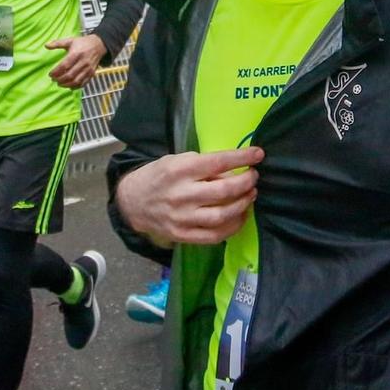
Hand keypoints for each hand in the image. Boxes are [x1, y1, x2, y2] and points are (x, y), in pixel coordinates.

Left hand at [47, 33, 107, 87]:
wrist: (98, 44)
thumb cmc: (82, 43)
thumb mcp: (70, 41)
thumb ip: (57, 43)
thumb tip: (46, 45)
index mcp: (76, 53)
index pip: (64, 66)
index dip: (56, 72)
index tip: (50, 74)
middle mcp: (83, 62)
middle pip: (70, 75)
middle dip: (60, 79)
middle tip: (54, 80)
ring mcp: (88, 69)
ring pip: (76, 81)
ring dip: (66, 85)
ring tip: (60, 84)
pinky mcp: (92, 73)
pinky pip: (83, 83)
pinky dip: (75, 87)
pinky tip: (69, 86)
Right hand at [115, 147, 262, 245]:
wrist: (131, 202)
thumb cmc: (158, 176)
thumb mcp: (175, 161)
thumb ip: (202, 165)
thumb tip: (234, 170)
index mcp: (179, 170)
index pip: (218, 162)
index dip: (242, 157)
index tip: (259, 154)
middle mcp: (181, 194)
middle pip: (225, 190)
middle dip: (246, 182)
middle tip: (254, 177)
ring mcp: (182, 218)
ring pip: (223, 214)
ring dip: (243, 204)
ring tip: (250, 195)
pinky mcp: (182, 235)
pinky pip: (215, 235)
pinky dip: (233, 226)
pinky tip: (240, 216)